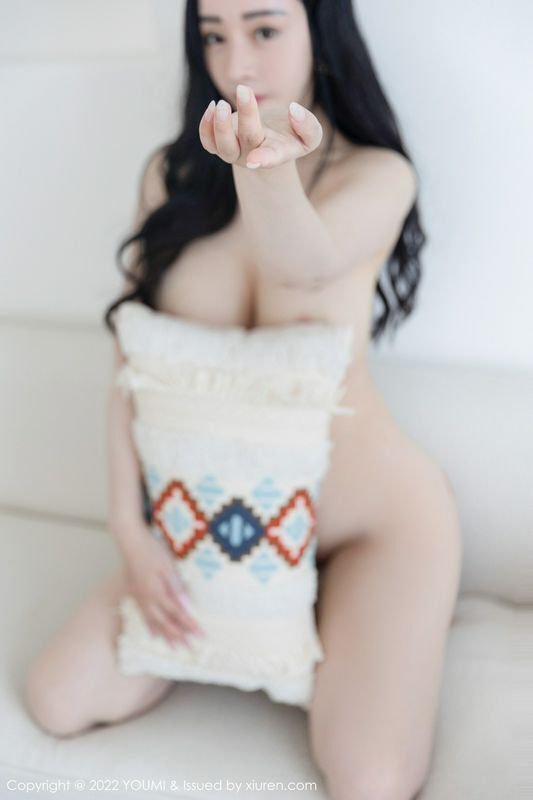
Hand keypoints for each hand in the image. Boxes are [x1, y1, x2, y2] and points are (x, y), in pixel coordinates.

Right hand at [120, 525, 204, 649]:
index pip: (177, 613)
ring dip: (165, 635)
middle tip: (190, 649)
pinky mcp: (135, 594)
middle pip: (165, 622)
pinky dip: (150, 627)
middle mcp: (147, 599)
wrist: (130, 542)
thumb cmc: (152, 551)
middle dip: (179, 636)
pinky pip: (143, 616)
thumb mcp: (168, 566)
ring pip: (153, 622)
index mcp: (157, 593)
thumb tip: (186, 606)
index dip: (189, 625)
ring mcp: (140, 598)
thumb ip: (177, 587)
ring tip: (174, 647)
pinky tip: (153, 634)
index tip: (201, 635)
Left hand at [199, 83, 322, 169]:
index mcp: (276, 154)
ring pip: (222, 146)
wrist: (270, 139)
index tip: (253, 161)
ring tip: (221, 104)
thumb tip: (294, 110)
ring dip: (220, 125)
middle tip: (245, 90)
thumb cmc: (292, 136)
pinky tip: (212, 107)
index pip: (271, 157)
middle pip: (248, 138)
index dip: (263, 159)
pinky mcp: (220, 145)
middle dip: (246, 115)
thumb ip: (309, 126)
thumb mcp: (310, 134)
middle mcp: (253, 154)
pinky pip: (208, 142)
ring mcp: (234, 152)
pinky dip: (206, 127)